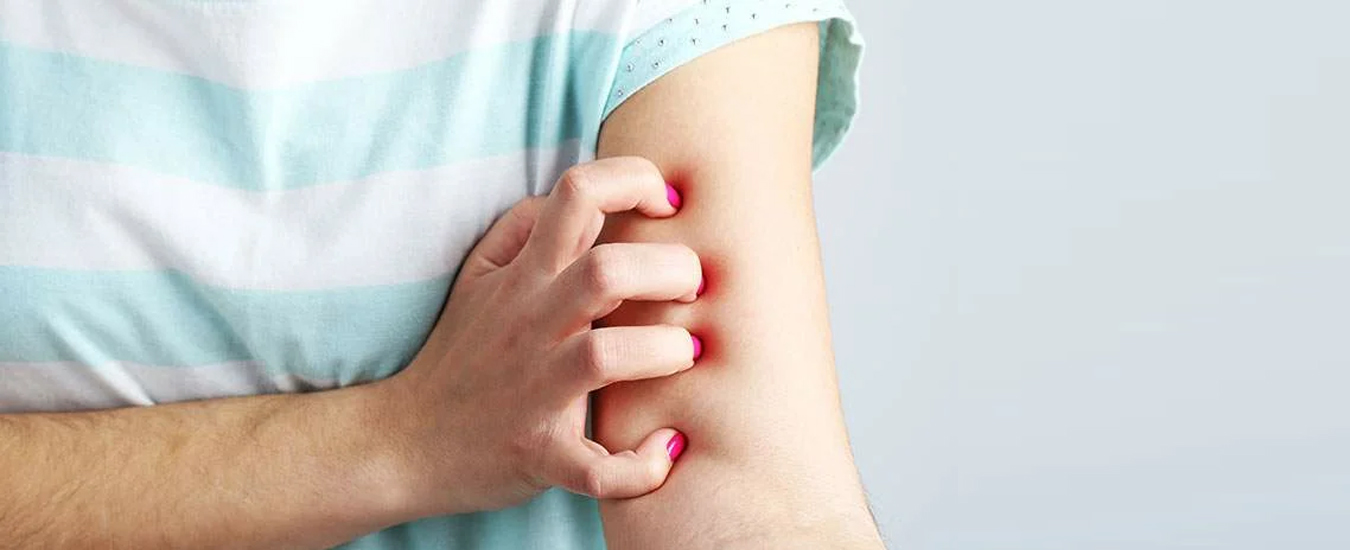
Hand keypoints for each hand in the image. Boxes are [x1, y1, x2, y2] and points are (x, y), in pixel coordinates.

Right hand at [377, 157, 702, 516]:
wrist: (403, 443)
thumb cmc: (460, 354)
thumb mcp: (477, 275)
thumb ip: (522, 227)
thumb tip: (584, 199)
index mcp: (523, 277)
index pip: (577, 193)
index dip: (634, 179)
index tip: (668, 205)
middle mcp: (530, 326)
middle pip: (607, 273)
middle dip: (672, 269)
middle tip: (694, 288)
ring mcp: (534, 392)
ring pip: (606, 357)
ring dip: (666, 352)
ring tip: (686, 354)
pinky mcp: (539, 455)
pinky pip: (596, 470)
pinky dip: (642, 467)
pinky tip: (667, 448)